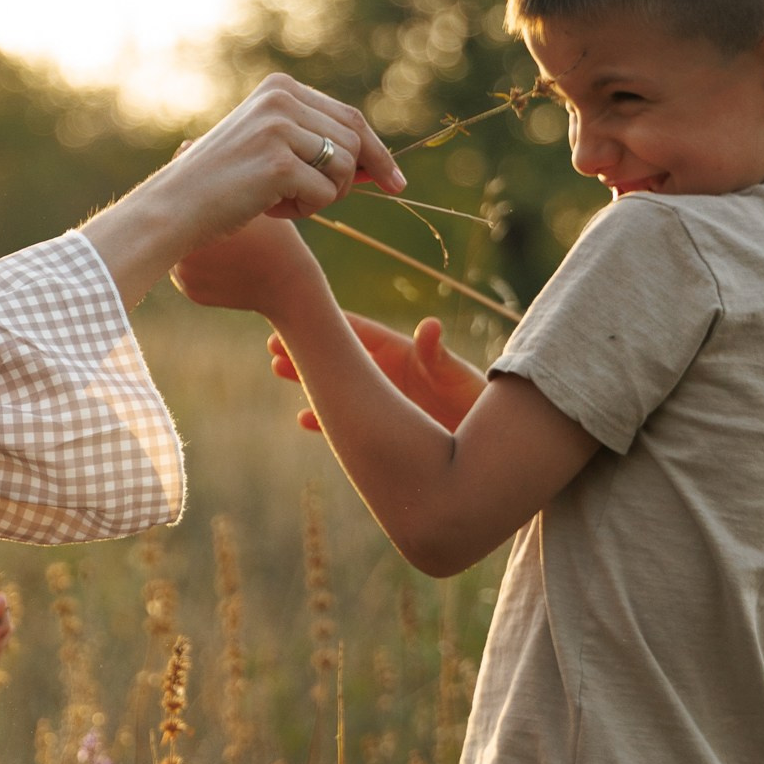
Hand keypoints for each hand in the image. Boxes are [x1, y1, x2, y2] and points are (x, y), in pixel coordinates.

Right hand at [81, 75, 401, 304]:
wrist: (175, 207)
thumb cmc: (222, 185)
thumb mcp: (270, 149)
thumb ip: (316, 145)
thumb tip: (378, 166)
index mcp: (280, 88)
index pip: (350, 116)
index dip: (378, 152)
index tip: (396, 181)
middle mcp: (282, 98)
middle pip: (356, 139)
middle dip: (358, 177)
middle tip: (331, 201)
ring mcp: (280, 128)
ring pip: (344, 168)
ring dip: (323, 197)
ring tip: (283, 201)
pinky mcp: (279, 162)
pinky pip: (325, 194)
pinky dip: (304, 211)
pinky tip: (270, 209)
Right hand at [270, 313, 485, 432]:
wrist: (489, 446)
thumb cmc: (477, 402)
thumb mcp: (459, 378)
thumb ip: (439, 356)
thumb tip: (428, 326)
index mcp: (402, 353)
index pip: (359, 334)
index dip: (330, 326)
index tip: (301, 318)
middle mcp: (387, 373)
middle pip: (340, 357)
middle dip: (309, 350)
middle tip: (273, 343)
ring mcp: (383, 399)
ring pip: (339, 385)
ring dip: (311, 380)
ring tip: (278, 370)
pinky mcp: (383, 425)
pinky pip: (349, 419)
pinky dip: (327, 419)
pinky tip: (303, 418)